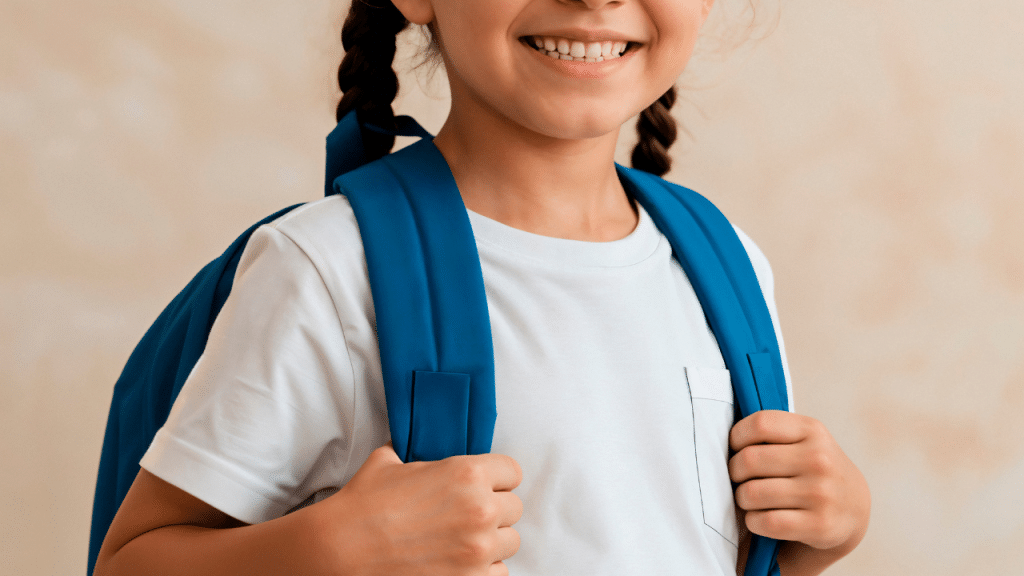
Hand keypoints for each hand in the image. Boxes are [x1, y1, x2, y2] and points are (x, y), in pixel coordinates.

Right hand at [314, 442, 523, 575]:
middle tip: (465, 514)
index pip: (512, 472)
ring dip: (491, 541)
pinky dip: (482, 569)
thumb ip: (421, 454)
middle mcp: (480, 510)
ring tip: (461, 540)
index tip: (483, 485)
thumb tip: (422, 446)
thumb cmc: (363, 504)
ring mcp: (478, 550)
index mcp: (467, 473)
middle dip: (493, 510)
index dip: (496, 478)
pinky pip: (498, 573)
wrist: (340, 550)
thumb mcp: (391, 461)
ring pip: (509, 543)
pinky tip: (457, 562)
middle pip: (514, 508)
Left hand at [729, 411, 869, 553]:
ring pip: (752, 493)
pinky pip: (765, 522)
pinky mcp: (819, 525)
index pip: (759, 424)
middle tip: (740, 478)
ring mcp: (821, 493)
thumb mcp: (802, 438)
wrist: (853, 506)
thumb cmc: (811, 467)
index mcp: (811, 430)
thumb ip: (769, 432)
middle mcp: (819, 459)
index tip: (736, 448)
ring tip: (750, 499)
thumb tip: (717, 436)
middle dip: (734, 472)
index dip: (737, 437)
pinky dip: (753, 522)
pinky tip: (760, 518)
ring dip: (742, 499)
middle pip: (748, 460)